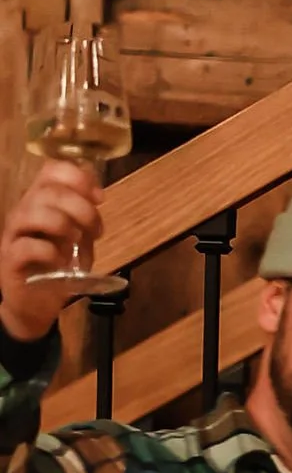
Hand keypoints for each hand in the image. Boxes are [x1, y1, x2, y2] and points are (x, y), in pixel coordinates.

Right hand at [0, 161, 99, 340]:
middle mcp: (24, 211)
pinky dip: (49, 252)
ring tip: (75, 241)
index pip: (51, 170)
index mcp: (40, 200)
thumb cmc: (58, 267)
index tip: (100, 198)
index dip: (78, 177)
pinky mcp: (10, 259)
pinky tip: (61, 262)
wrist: (37, 302)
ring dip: (62, 224)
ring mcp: (14, 235)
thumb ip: (86, 217)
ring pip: (33, 213)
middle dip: (80, 207)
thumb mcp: (79, 239)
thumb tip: (97, 195)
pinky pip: (27, 246)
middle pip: (48, 191)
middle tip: (96, 229)